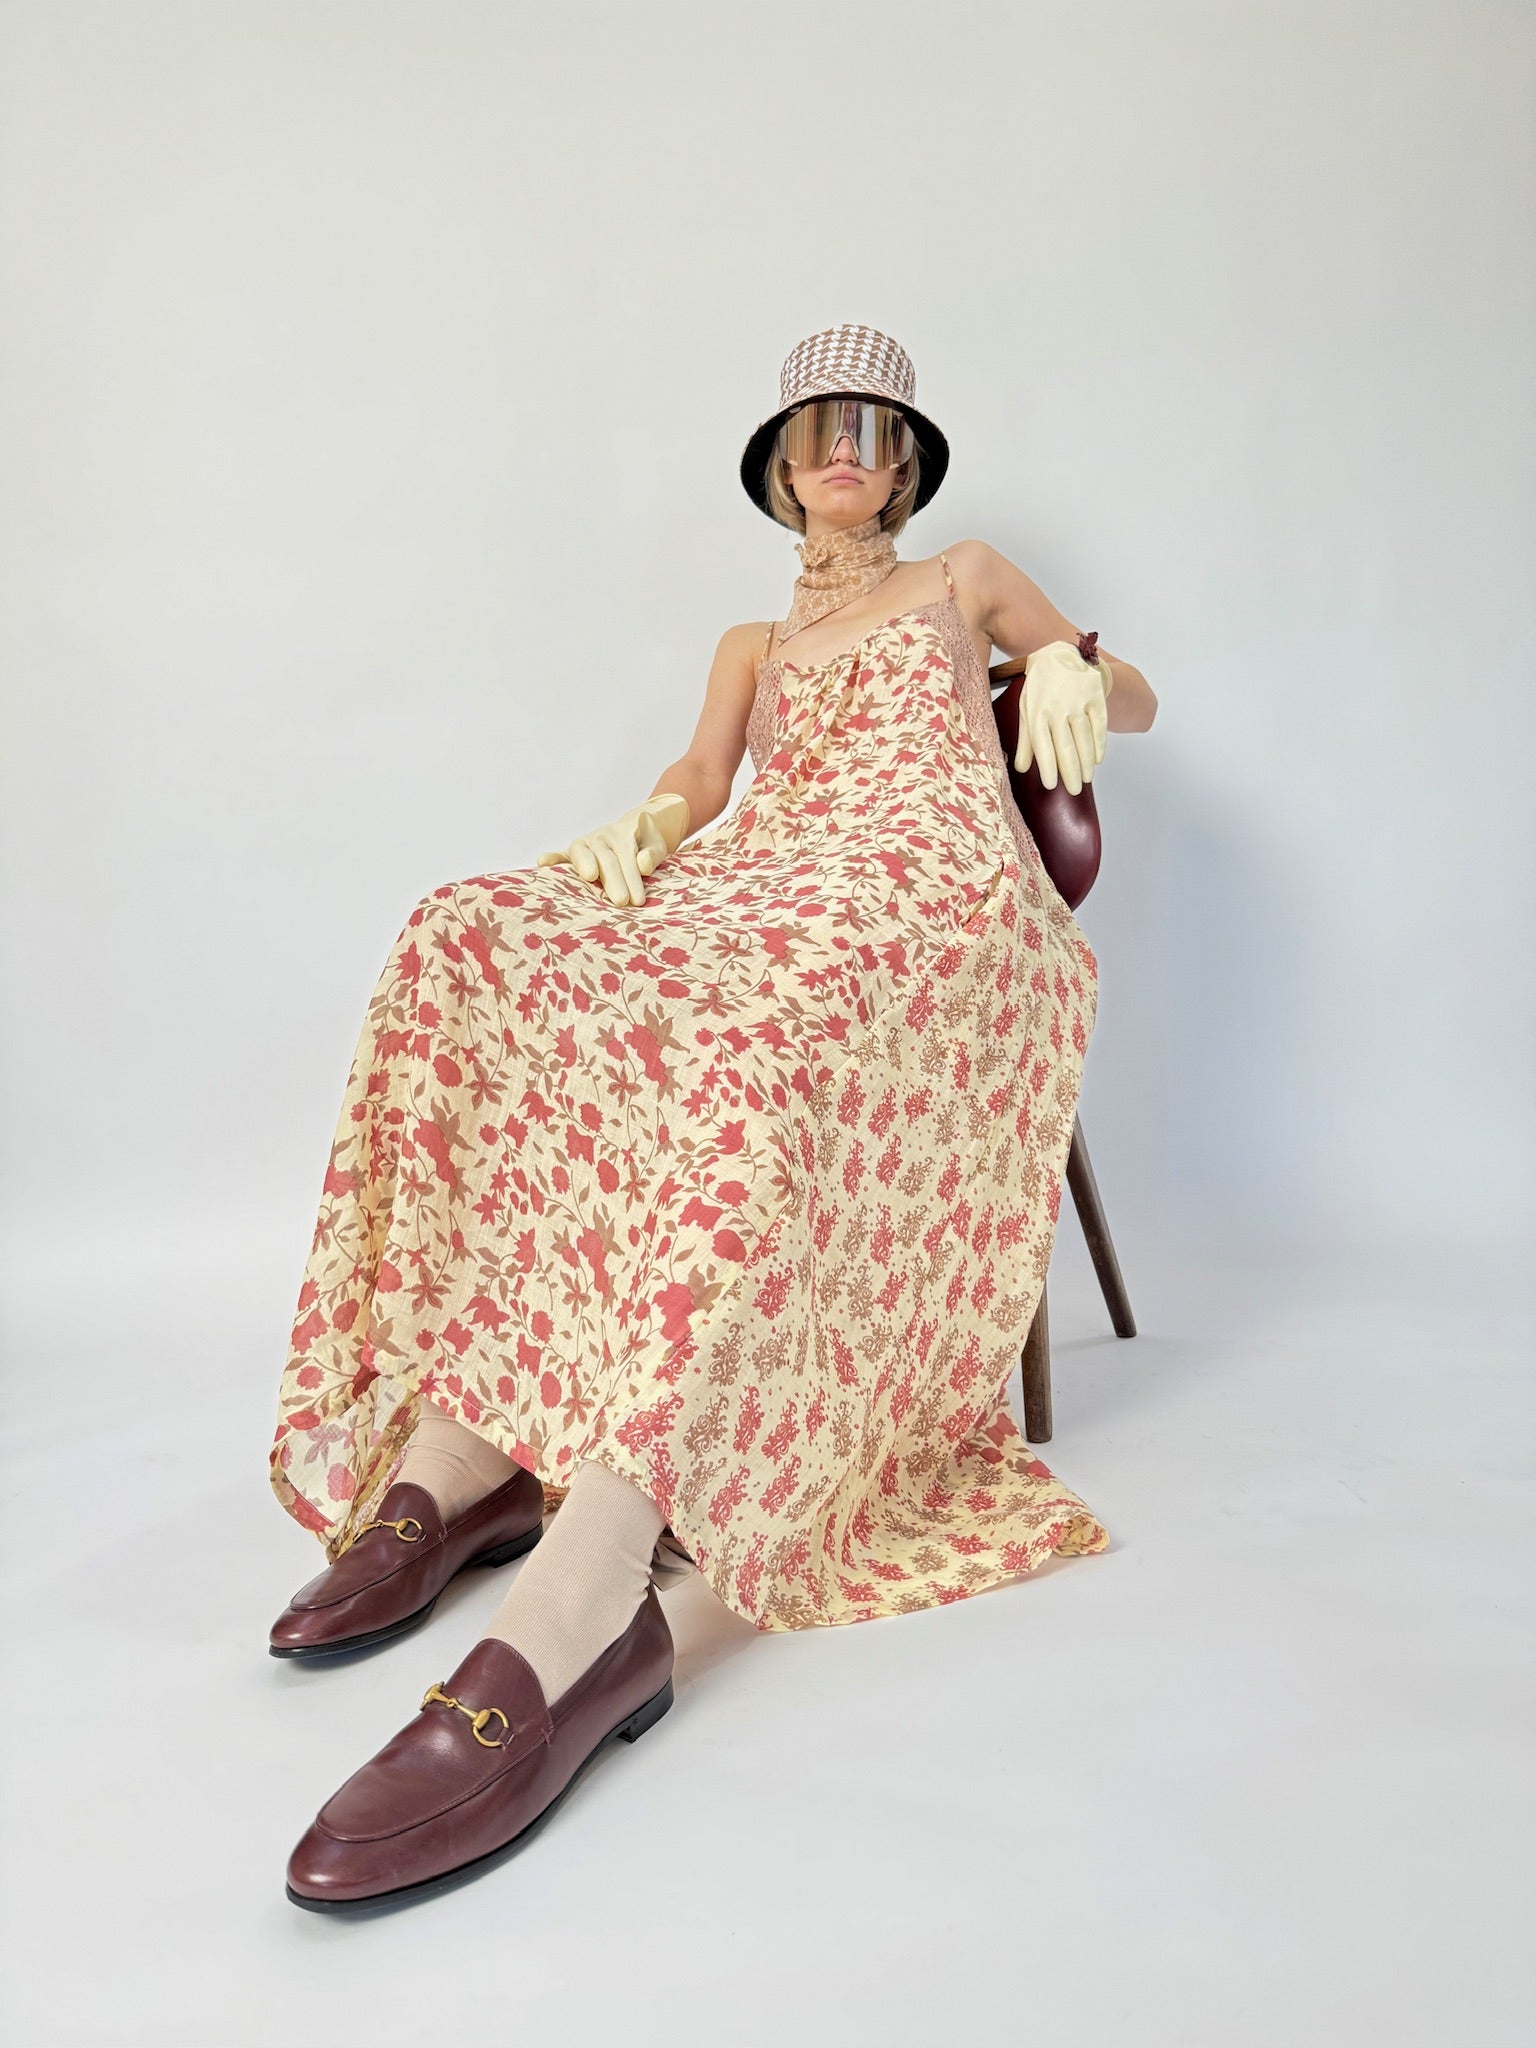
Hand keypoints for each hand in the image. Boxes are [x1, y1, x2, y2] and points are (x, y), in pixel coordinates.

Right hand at [536, 792, 690, 907]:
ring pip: (584, 853)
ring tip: (589, 876)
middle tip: (620, 902)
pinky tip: (542, 862)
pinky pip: (561, 855)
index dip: (633, 878)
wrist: (636, 828)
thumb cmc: (647, 844)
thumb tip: (643, 865)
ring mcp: (586, 843)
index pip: (628, 857)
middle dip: (613, 880)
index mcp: (623, 834)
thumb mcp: (657, 845)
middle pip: (607, 858)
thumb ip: (653, 854)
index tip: (638, 900)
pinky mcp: (573, 852)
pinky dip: (552, 858)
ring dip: (584, 865)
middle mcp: (602, 836)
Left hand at [1013, 640, 1110, 793]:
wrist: (1062, 654)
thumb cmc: (1041, 687)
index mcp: (1036, 711)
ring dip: (1087, 762)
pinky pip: (1100, 725)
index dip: (1048, 767)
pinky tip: (1098, 759)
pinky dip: (1100, 744)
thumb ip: (1025, 739)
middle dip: (1070, 772)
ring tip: (1086, 778)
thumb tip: (1021, 769)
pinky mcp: (1095, 696)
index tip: (1052, 785)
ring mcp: (1078, 701)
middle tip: (1074, 791)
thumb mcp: (1027, 708)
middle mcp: (1057, 707)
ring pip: (1084, 738)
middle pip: (1066, 746)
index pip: (1042, 746)